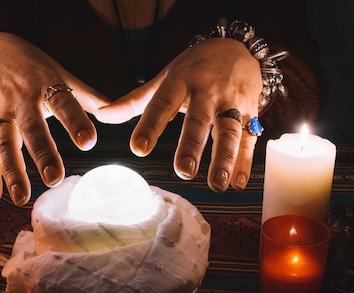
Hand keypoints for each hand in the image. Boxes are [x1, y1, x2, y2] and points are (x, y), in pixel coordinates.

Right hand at [0, 32, 109, 204]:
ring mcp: (0, 114)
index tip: (89, 142)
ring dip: (12, 172)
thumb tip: (119, 112)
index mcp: (45, 85)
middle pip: (32, 128)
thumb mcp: (59, 75)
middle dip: (43, 154)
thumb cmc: (31, 68)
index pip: (63, 104)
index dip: (75, 122)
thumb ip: (87, 97)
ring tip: (22, 197)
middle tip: (54, 179)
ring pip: (5, 144)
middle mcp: (21, 101)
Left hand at [95, 38, 261, 191]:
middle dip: (192, 145)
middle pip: (199, 119)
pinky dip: (245, 162)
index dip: (150, 126)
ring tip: (217, 185)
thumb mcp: (165, 79)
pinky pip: (249, 139)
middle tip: (183, 171)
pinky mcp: (252, 112)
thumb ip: (135, 100)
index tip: (137, 149)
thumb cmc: (193, 68)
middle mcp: (208, 91)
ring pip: (230, 131)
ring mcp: (233, 101)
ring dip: (225, 159)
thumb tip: (101, 114)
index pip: (162, 104)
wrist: (237, 47)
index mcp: (181, 81)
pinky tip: (238, 183)